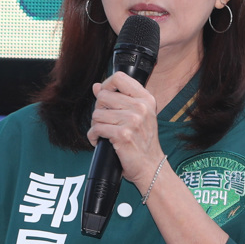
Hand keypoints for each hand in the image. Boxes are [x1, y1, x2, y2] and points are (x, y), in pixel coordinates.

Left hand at [88, 71, 164, 190]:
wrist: (150, 166)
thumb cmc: (143, 142)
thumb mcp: (137, 116)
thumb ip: (118, 99)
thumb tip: (96, 86)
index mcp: (146, 99)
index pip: (119, 78)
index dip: (106, 85)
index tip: (104, 97)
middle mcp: (140, 107)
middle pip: (103, 96)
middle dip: (99, 109)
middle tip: (105, 121)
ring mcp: (132, 121)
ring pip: (97, 114)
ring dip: (96, 125)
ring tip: (104, 133)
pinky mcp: (122, 135)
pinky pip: (96, 129)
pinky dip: (93, 137)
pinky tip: (99, 141)